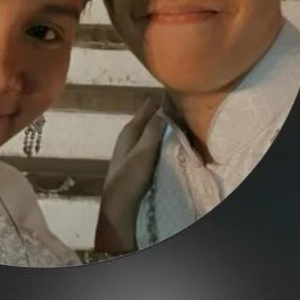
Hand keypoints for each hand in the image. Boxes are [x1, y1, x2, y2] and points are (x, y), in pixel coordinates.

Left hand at [94, 98, 164, 252]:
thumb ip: (152, 132)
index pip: (146, 109)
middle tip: (181, 105)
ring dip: (162, 127)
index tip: (174, 91)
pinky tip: (170, 145)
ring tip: (179, 122)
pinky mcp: (137, 164)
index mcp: (129, 132)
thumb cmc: (128, 179)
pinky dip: (161, 141)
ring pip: (150, 132)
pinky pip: (152, 145)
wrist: (118, 208)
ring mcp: (133, 151)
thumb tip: (162, 110)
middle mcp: (129, 138)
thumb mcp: (142, 153)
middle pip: (148, 120)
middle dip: (162, 113)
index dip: (159, 102)